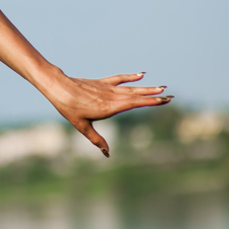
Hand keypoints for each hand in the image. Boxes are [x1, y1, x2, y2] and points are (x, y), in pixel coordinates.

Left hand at [44, 71, 172, 156]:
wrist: (58, 87)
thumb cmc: (69, 108)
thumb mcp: (82, 126)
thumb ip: (97, 139)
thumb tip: (108, 153)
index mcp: (108, 107)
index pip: (133, 103)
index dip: (149, 101)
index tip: (163, 100)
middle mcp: (110, 97)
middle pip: (136, 96)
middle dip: (153, 96)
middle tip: (170, 96)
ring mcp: (107, 88)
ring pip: (130, 88)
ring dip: (146, 88)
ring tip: (161, 87)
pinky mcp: (101, 83)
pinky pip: (119, 79)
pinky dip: (130, 77)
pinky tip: (141, 75)